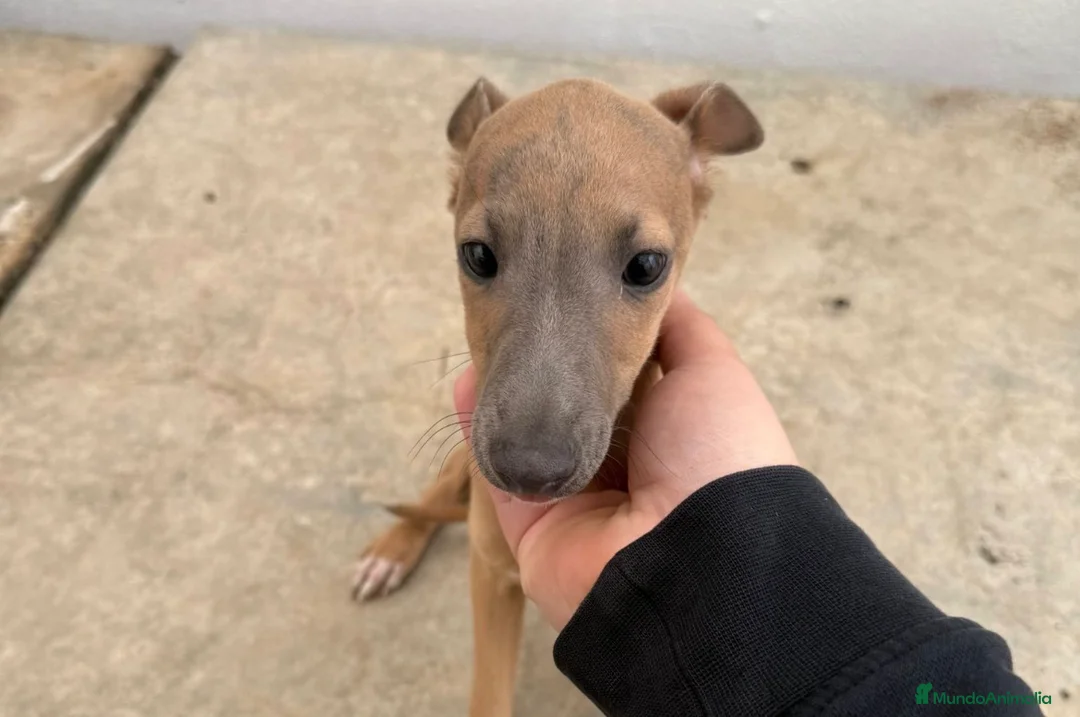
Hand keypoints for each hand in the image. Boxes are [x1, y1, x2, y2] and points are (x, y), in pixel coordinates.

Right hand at [453, 290, 796, 628]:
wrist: (694, 554)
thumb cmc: (714, 452)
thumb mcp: (714, 373)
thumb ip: (682, 331)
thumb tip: (660, 288)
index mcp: (667, 434)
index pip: (617, 379)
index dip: (590, 340)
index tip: (564, 297)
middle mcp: (622, 468)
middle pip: (568, 407)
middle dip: (544, 364)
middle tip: (516, 315)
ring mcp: (575, 499)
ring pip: (529, 437)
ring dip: (506, 391)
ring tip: (485, 340)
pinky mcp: (532, 527)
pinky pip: (500, 472)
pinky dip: (481, 430)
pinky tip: (468, 383)